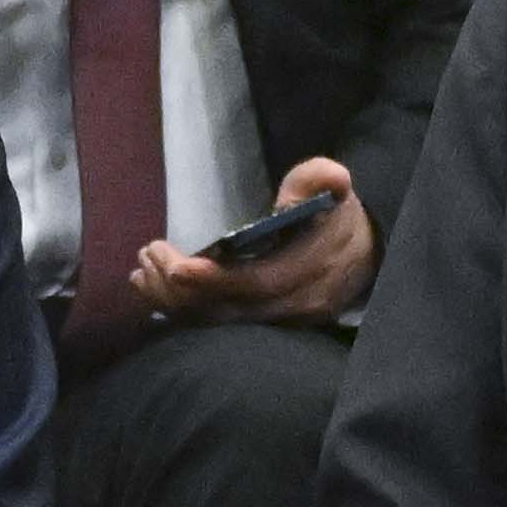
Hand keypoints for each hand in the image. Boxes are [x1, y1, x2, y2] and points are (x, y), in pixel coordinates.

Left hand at [131, 160, 374, 325]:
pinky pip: (219, 325)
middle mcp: (294, 305)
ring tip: (140, 274)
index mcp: (311, 269)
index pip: (258, 283)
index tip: (175, 265)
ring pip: (218, 323)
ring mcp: (279, 321)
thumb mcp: (334, 191)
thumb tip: (334, 180)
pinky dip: (184, 310)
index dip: (213, 279)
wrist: (365, 253)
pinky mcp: (265, 325)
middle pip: (227, 310)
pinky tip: (156, 291)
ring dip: (173, 302)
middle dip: (179, 289)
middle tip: (146, 257)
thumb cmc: (338, 216)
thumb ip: (322, 180)